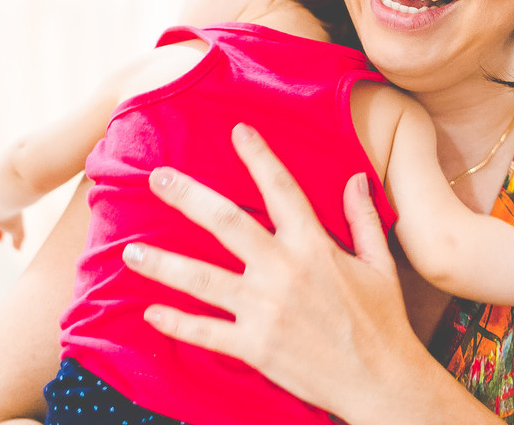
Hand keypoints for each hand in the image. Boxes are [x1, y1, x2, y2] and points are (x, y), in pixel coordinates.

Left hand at [121, 123, 417, 420]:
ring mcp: (265, 310)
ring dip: (163, 264)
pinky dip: (177, 323)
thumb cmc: (384, 322)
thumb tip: (356, 177)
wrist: (383, 382)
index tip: (238, 130)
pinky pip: (207, 332)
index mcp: (314, 246)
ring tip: (130, 253)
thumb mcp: (379, 263)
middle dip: (188, 197)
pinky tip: (150, 313)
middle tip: (157, 177)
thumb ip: (362, 218)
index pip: (282, 189)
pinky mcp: (256, 347)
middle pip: (226, 223)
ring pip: (202, 279)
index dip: (259, 156)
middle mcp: (283, 271)